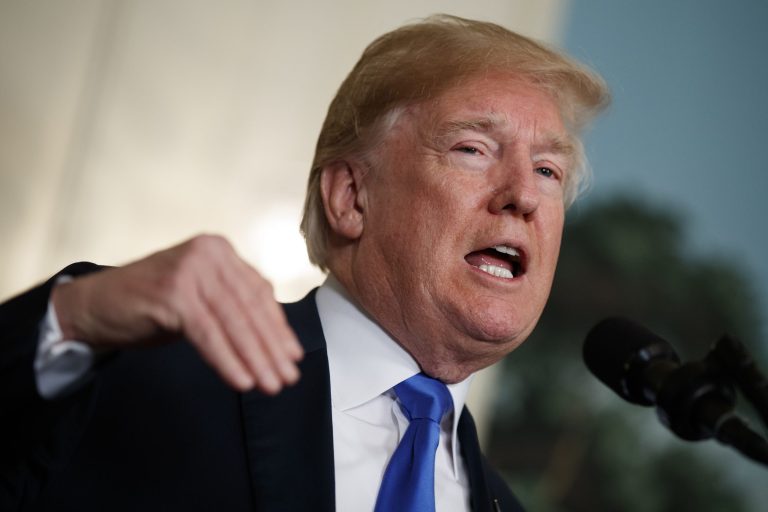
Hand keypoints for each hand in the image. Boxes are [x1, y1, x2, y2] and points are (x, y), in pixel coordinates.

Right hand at [51, 234, 302, 393]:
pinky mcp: (172, 291)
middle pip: (250, 308)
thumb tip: (278, 337)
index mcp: (220, 250)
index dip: (278, 327)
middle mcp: (208, 253)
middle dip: (271, 347)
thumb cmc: (152, 304)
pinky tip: (242, 381)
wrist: (94, 305)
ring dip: (255, 358)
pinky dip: (228, 360)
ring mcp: (190, 269)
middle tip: (288, 376)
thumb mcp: (201, 298)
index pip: (258, 293)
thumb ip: (235, 305)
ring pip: (233, 322)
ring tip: (271, 384)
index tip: (294, 356)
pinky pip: (208, 333)